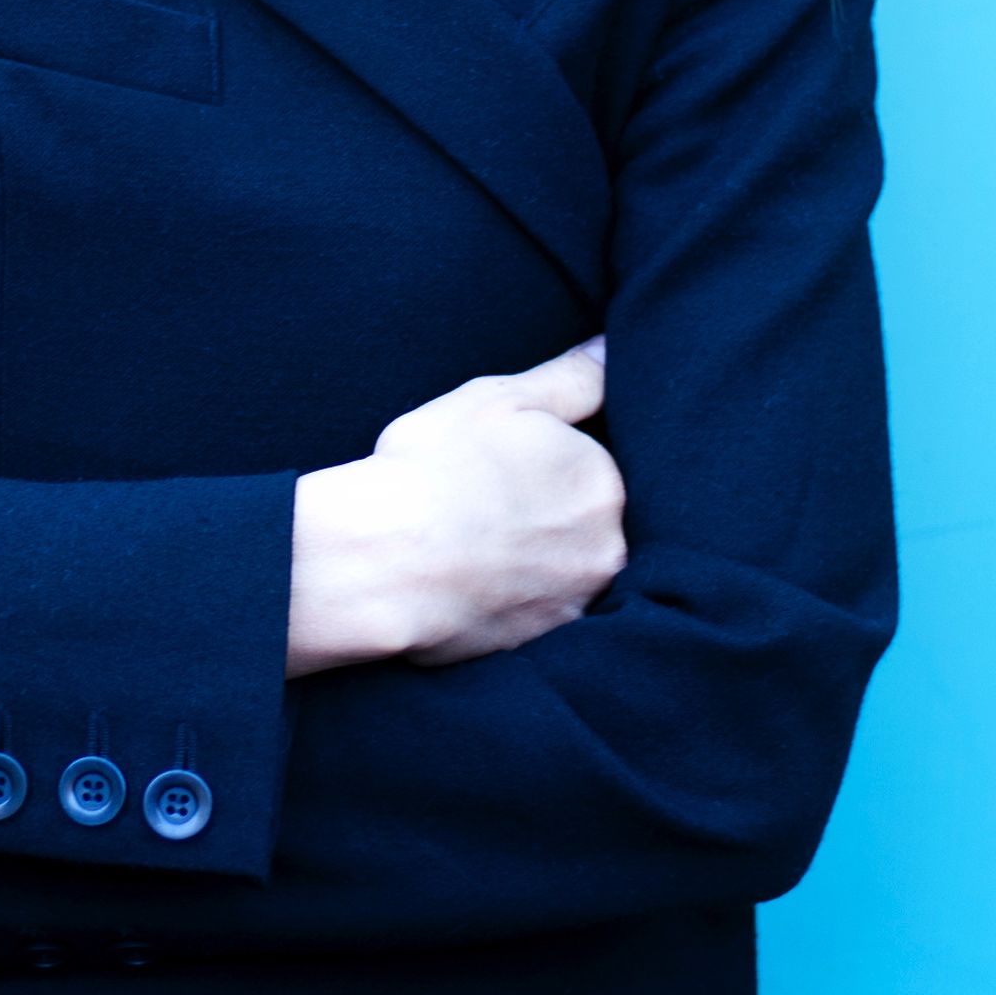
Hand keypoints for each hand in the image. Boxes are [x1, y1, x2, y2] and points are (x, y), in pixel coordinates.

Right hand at [285, 338, 626, 676]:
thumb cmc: (434, 468)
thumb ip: (571, 377)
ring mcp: (574, 601)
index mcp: (603, 481)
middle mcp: (606, 547)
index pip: (592, 465)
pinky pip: (533, 609)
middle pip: (585, 520)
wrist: (383, 561)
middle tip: (484, 501)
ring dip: (532, 555)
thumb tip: (612, 349)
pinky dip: (509, 594)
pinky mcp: (539, 644)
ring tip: (473, 541)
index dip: (545, 460)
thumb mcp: (499, 399)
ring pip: (562, 566)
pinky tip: (471, 577)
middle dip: (545, 510)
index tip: (501, 462)